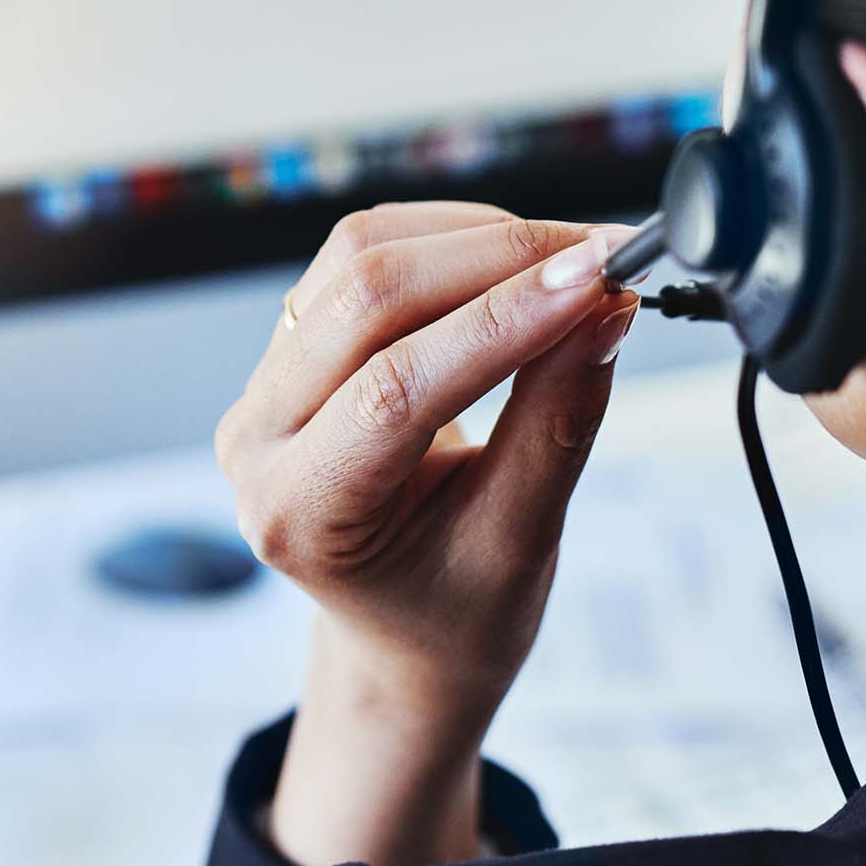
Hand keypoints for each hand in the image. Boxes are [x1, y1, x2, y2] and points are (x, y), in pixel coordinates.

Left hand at [215, 202, 637, 865]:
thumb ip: (557, 423)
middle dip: (498, 260)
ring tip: (575, 261)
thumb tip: (604, 310)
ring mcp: (265, 384)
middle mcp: (259, 439)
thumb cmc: (456, 609)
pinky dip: (453, 239)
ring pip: (360, 255)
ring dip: (478, 237)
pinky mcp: (295, 343)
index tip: (600, 282)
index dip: (504, 322)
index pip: (395, 390)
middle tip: (606, 259)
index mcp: (299, 513)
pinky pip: (363, 254)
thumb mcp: (519, 541)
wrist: (406, 627)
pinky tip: (521, 263)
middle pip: (365, 298)